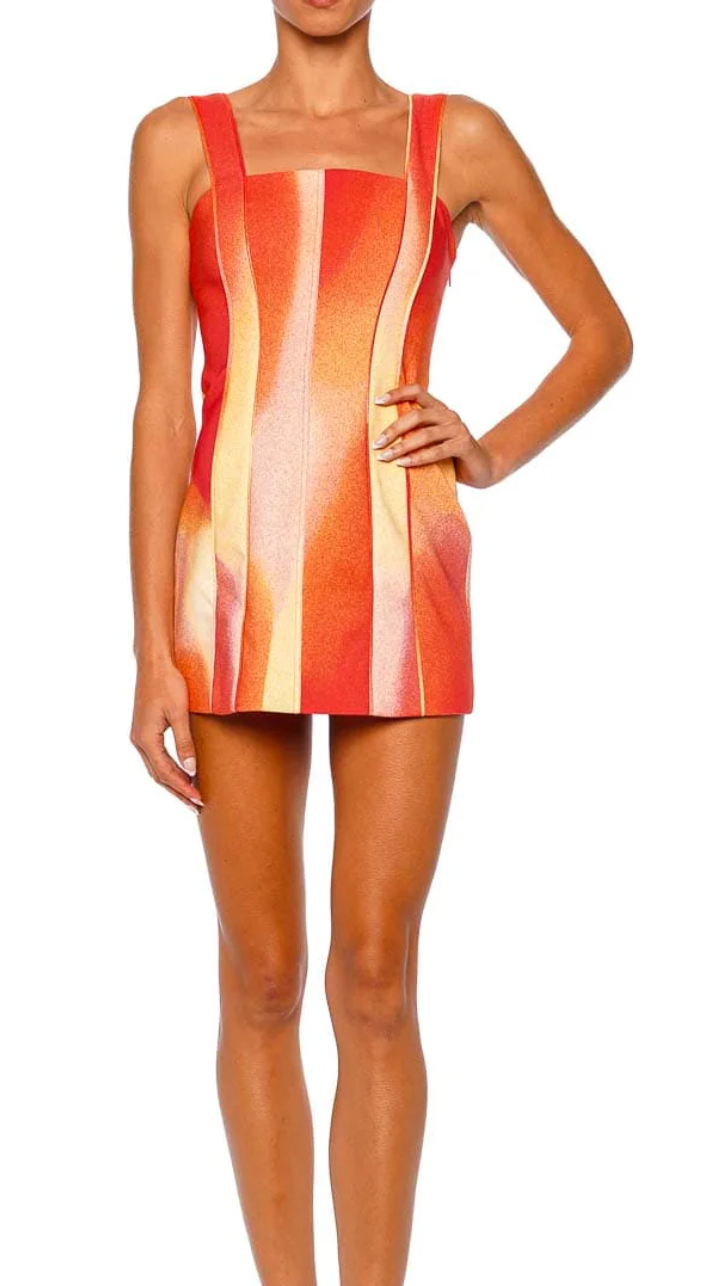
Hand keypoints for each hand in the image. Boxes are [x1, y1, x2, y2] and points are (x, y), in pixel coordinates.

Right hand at [130, 657, 203, 813]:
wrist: (154, 663)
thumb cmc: (168, 683)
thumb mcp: (180, 713)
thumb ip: (185, 742)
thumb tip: (191, 770)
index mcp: (146, 739)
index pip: (166, 773)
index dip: (183, 788)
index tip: (199, 799)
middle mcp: (138, 741)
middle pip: (159, 776)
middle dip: (178, 792)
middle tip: (197, 806)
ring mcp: (139, 736)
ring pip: (155, 769)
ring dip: (172, 783)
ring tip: (190, 796)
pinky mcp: (144, 730)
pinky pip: (155, 758)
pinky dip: (167, 770)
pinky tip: (180, 774)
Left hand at [373, 383, 495, 487]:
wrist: (482, 468)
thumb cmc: (451, 456)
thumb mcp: (432, 442)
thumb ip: (415, 434)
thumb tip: (382, 438)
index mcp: (439, 409)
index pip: (417, 391)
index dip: (397, 393)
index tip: (377, 401)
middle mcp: (449, 415)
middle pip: (416, 415)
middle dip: (393, 429)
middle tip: (376, 443)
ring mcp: (458, 429)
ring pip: (424, 434)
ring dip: (401, 447)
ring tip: (385, 457)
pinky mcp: (463, 445)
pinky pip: (436, 451)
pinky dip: (418, 458)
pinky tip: (403, 464)